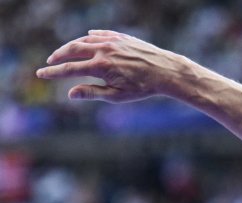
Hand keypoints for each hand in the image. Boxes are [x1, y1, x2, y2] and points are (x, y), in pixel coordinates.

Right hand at [35, 30, 181, 102]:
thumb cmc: (143, 88)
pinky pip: (100, 34)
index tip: (41, 74)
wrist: (166, 71)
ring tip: (66, 52)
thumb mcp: (117, 95)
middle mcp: (103, 50)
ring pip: (85, 40)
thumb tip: (70, 93)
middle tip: (50, 61)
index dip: (53, 72)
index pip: (69, 69)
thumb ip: (92, 93)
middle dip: (58, 56)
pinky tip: (87, 38)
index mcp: (100, 66)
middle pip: (72, 50)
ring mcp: (112, 41)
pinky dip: (90, 36)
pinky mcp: (121, 37)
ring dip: (72, 46)